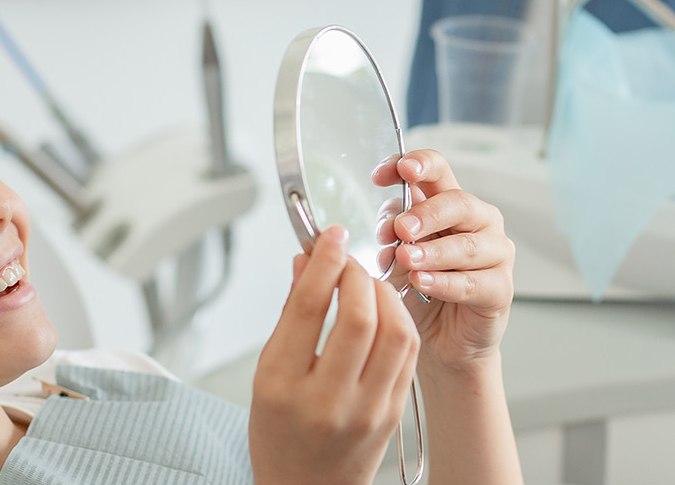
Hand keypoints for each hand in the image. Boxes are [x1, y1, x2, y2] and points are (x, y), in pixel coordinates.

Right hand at [251, 227, 420, 484]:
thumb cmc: (280, 436)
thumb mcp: (266, 376)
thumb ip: (289, 316)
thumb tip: (304, 263)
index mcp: (284, 387)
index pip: (309, 308)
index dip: (324, 261)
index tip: (330, 238)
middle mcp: (328, 400)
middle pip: (358, 316)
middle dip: (358, 275)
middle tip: (349, 260)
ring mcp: (367, 409)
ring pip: (395, 333)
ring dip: (385, 295)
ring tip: (368, 285)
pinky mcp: (394, 412)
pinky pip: (407, 355)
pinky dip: (399, 322)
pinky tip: (385, 311)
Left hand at [373, 148, 514, 374]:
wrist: (438, 341)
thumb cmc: (420, 291)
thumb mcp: (397, 255)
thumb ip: (394, 234)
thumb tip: (388, 223)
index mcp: (449, 205)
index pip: (438, 170)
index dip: (415, 164)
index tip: (385, 174)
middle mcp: (479, 222)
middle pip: (458, 202)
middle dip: (426, 213)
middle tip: (400, 228)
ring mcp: (495, 255)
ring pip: (468, 245)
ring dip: (433, 251)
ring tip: (406, 259)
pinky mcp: (500, 289)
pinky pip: (473, 283)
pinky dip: (445, 282)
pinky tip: (422, 283)